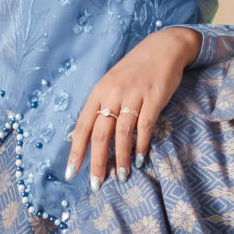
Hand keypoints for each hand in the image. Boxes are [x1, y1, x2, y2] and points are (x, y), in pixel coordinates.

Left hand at [66, 26, 201, 188]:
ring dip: (120, 158)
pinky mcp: (153, 98)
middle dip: (97, 162)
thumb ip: (101, 106)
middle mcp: (112, 94)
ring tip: (120, 177)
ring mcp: (133, 96)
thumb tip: (86, 137)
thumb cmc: (135, 70)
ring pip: (122, 134)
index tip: (71, 173)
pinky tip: (138, 159)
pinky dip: (140, 145)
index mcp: (98, 92)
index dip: (76, 151)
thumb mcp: (111, 84)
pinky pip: (144, 126)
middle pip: (100, 134)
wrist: (163, 48)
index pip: (82, 126)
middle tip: (96, 184)